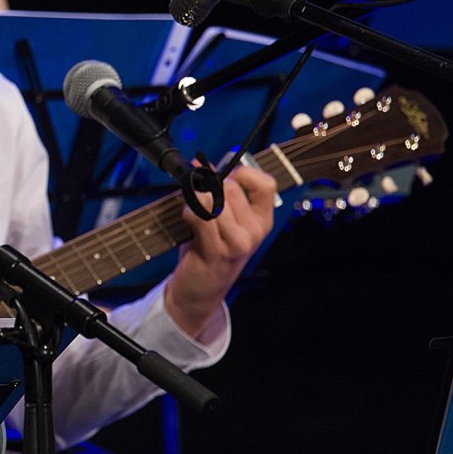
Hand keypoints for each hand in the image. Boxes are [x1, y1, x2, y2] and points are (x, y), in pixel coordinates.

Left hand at [164, 164, 277, 337]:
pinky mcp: (217, 251)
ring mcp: (239, 242)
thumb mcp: (221, 220)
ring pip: (215, 200)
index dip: (241, 173)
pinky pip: (201, 217)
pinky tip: (187, 219)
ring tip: (192, 210)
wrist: (200, 290)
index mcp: (262, 219)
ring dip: (196, 200)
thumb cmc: (208, 250)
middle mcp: (256, 230)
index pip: (265, 183)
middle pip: (233, 188)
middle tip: (197, 195)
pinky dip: (189, 212)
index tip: (221, 177)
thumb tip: (204, 163)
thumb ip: (219, 193)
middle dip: (209, 186)